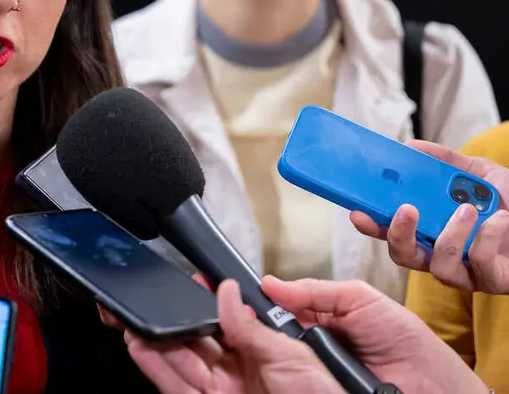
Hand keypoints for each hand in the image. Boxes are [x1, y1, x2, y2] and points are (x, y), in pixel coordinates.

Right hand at [118, 280, 343, 392]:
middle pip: (199, 343)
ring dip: (156, 344)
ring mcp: (237, 389)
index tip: (187, 284)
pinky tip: (143, 349)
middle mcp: (251, 369)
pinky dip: (158, 371)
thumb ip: (276, 313)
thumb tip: (238, 289)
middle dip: (171, 323)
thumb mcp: (321, 336)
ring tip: (134, 323)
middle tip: (149, 303)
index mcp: (273, 348)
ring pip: (185, 365)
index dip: (204, 302)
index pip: (229, 320)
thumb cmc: (358, 381)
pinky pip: (182, 391)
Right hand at [261, 276, 487, 393]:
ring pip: (276, 355)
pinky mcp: (316, 385)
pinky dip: (286, 372)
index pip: (277, 306)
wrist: (429, 383)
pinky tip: (281, 366)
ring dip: (269, 349)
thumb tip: (270, 284)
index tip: (237, 296)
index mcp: (319, 314)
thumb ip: (315, 290)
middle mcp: (311, 341)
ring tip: (266, 342)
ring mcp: (313, 367)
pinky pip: (292, 377)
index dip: (259, 302)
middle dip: (258, 326)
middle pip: (271, 331)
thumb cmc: (403, 338)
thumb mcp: (359, 299)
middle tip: (242, 319)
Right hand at [350, 139, 508, 293]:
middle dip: (398, 235)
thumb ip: (445, 161)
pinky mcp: (492, 282)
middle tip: (405, 210)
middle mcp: (444, 256)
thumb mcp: (479, 174)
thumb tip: (410, 147)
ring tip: (468, 209)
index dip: (372, 226)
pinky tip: (502, 220)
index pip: (393, 233)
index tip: (357, 212)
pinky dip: (488, 238)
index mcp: (432, 232)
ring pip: (439, 267)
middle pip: (404, 257)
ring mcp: (468, 273)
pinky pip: (480, 265)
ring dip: (450, 236)